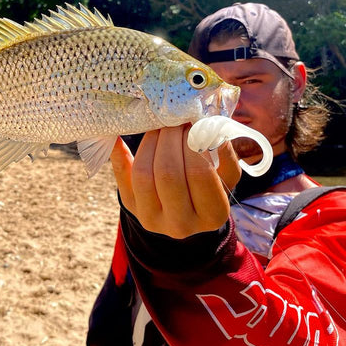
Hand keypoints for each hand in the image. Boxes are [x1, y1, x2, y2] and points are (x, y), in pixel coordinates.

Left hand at [111, 125, 240, 238]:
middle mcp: (181, 224)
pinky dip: (118, 155)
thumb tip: (211, 129)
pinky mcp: (131, 208)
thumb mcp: (226, 175)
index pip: (199, 173)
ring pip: (143, 174)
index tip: (193, 126)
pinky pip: (121, 177)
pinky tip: (118, 137)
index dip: (194, 143)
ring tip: (160, 127)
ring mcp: (152, 219)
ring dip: (149, 143)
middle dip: (170, 139)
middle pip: (168, 173)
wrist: (184, 210)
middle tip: (174, 122)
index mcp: (212, 215)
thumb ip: (226, 155)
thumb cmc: (210, 185)